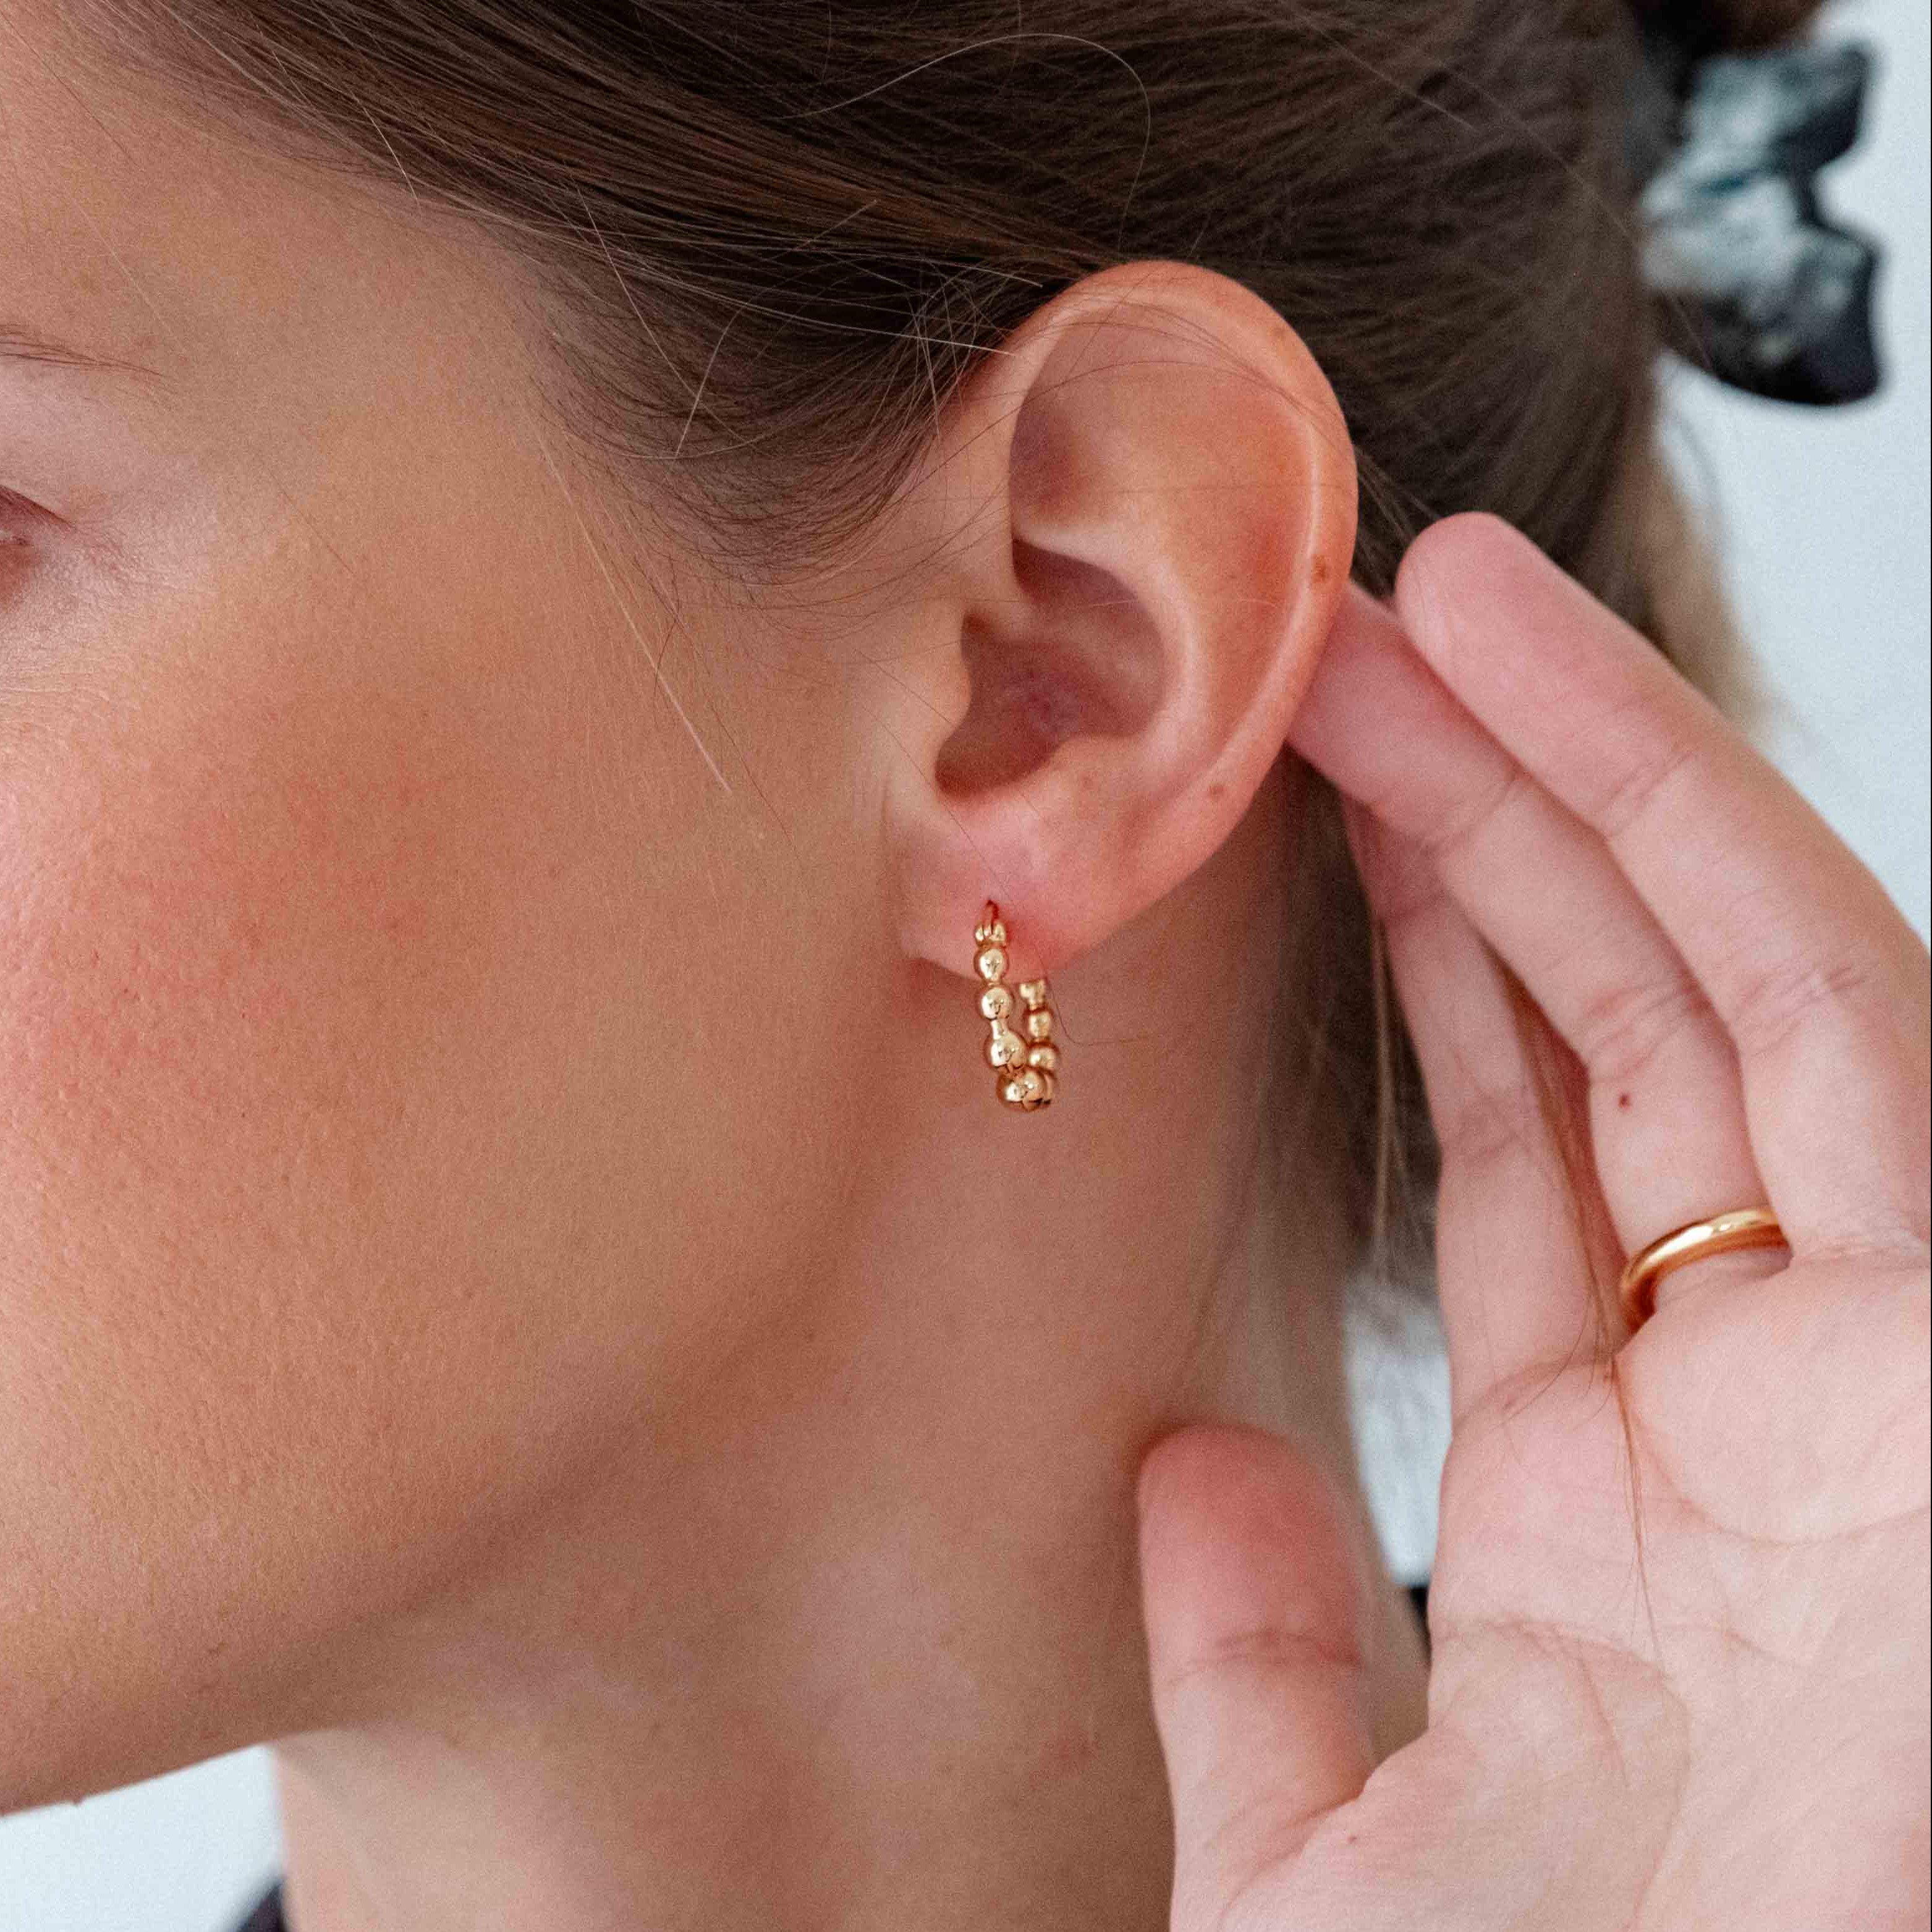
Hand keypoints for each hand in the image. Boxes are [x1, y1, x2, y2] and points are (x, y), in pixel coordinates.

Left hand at [1136, 515, 1929, 1930]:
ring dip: (1578, 774)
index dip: (1427, 975)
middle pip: (1612, 1041)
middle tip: (1341, 648)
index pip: (1523, 1170)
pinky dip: (1705, 841)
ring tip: (1431, 599)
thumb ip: (1257, 1666)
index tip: (1312, 820)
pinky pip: (1830, 1020)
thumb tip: (1180, 1465)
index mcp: (1607, 1525)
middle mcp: (1755, 1421)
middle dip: (1482, 824)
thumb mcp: (1334, 1855)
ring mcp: (1876, 1368)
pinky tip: (1562, 698)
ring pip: (1720, 987)